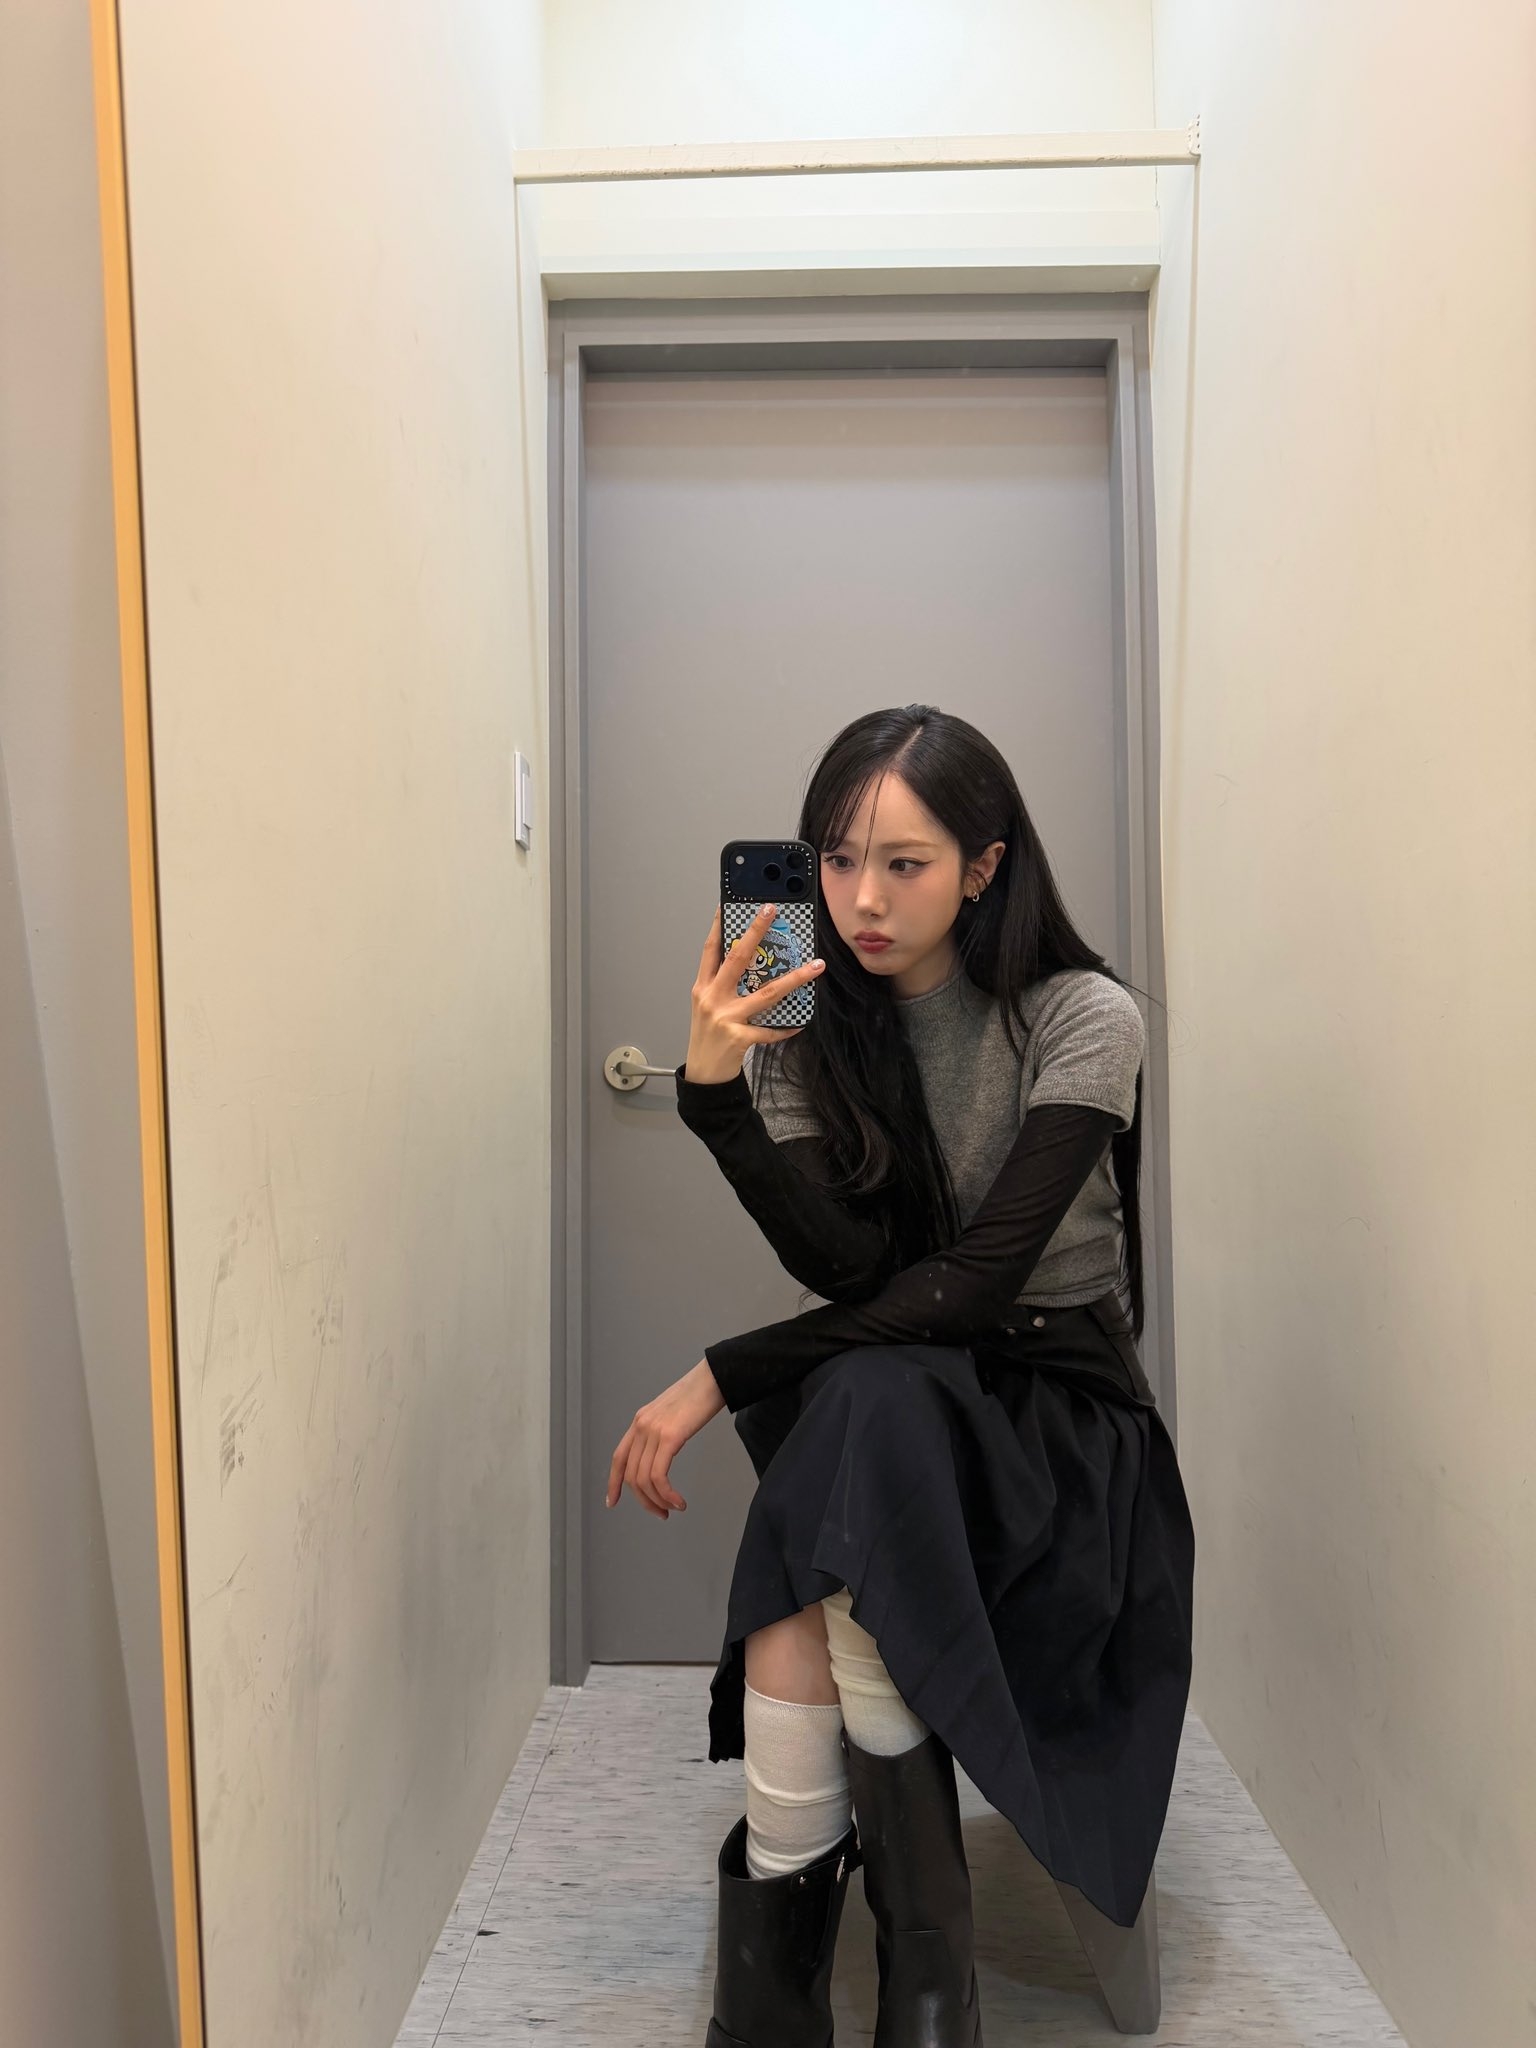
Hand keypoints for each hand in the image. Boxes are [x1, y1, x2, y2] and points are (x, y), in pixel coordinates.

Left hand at [606, 1359, 726, 1519]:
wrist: (714, 1378)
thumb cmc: (699, 1395)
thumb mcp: (670, 1413)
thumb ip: (660, 1431)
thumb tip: (661, 1454)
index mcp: (640, 1421)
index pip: (618, 1458)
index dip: (614, 1483)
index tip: (613, 1501)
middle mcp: (641, 1426)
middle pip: (631, 1475)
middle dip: (644, 1501)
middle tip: (661, 1513)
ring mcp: (653, 1431)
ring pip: (644, 1479)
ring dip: (658, 1501)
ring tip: (673, 1508)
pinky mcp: (669, 1437)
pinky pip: (659, 1476)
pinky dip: (667, 1494)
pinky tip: (679, 1500)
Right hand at [683, 901, 825, 1085]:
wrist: (704, 1074)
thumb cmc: (707, 1037)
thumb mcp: (707, 1006)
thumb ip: (722, 985)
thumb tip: (748, 962)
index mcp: (702, 988)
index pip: (710, 950)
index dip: (719, 925)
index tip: (728, 904)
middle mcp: (712, 999)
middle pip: (737, 959)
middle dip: (755, 932)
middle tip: (771, 912)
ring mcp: (726, 1018)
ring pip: (766, 993)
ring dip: (794, 978)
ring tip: (815, 966)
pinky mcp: (740, 1038)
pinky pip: (771, 1030)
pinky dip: (787, 1027)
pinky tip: (800, 1022)